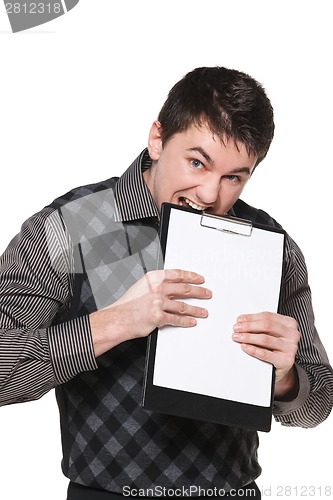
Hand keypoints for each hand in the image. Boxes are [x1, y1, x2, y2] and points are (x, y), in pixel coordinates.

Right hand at [90, 269, 211, 356]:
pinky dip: (186, 321)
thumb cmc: (127, 305)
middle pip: (184, 289)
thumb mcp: (141, 287)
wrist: (118, 318)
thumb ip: (155, 285)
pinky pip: (176, 319)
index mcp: (153, 278)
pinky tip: (192, 322)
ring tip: (203, 311)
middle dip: (199, 291)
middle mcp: (157, 289)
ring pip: (183, 306)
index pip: (178, 274)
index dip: (192, 276)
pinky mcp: (158, 317)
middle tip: (207, 293)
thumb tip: (170, 286)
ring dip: (196, 309)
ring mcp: (158, 303)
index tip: (200, 279)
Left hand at [232, 312, 299, 397]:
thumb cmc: (275, 347)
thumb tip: (241, 321)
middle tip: (236, 328)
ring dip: (248, 337)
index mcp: (289, 323)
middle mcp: (292, 334)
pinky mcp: (286, 361)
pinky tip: (245, 347)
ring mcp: (290, 348)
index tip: (239, 320)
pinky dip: (253, 350)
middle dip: (248, 326)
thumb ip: (260, 325)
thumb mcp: (271, 332)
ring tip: (237, 337)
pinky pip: (266, 354)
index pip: (268, 316)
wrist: (283, 366)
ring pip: (265, 339)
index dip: (251, 317)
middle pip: (267, 326)